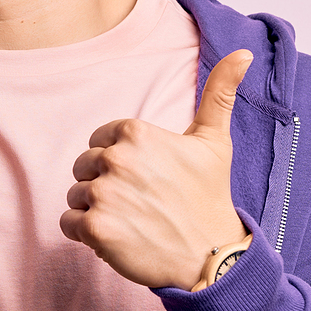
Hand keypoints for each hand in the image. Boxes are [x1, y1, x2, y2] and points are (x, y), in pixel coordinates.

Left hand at [59, 50, 253, 289]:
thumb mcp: (214, 142)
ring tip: (131, 220)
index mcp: (136, 132)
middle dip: (105, 185)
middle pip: (84, 167)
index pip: (100, 141)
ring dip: (96, 211)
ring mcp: (103, 193)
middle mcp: (116, 158)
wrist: (210, 257)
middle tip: (141, 203)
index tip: (146, 180)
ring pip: (75, 196)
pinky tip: (118, 237)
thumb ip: (219, 94)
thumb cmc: (209, 197)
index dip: (119, 163)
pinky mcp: (94, 227)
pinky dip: (86, 234)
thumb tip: (243, 53)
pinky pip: (67, 223)